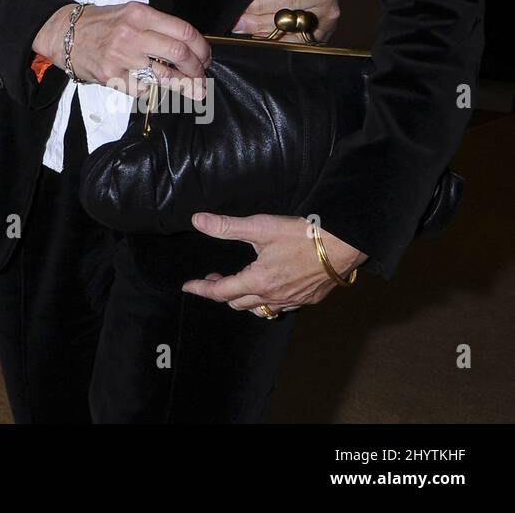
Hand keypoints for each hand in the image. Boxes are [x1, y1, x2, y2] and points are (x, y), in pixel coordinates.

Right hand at [32, 1, 210, 100]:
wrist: (64, 34)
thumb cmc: (99, 23)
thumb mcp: (128, 13)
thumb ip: (155, 25)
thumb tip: (186, 45)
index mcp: (139, 14)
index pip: (183, 31)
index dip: (201, 47)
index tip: (205, 56)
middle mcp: (132, 34)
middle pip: (179, 53)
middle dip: (197, 69)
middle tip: (200, 76)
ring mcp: (121, 56)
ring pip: (166, 75)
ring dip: (183, 85)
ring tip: (191, 88)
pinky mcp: (112, 76)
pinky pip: (143, 88)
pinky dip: (151, 89)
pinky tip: (151, 84)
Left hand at [181, 212, 367, 312]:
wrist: (342, 246)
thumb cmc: (301, 236)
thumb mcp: (260, 227)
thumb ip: (227, 226)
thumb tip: (198, 221)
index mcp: (258, 281)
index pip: (221, 291)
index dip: (201, 288)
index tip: (188, 287)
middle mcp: (273, 297)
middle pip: (239, 303)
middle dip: (221, 292)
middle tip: (212, 279)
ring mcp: (292, 301)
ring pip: (260, 309)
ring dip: (244, 299)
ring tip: (237, 285)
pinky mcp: (308, 299)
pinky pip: (281, 307)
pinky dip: (267, 302)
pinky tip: (269, 289)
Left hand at [233, 0, 339, 41]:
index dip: (260, 4)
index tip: (241, 7)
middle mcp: (328, 9)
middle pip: (286, 21)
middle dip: (257, 22)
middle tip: (235, 23)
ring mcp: (325, 26)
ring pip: (288, 37)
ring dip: (263, 35)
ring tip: (243, 29)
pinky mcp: (319, 37)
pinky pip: (294, 45)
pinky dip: (274, 42)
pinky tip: (258, 36)